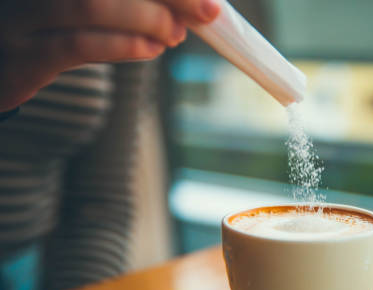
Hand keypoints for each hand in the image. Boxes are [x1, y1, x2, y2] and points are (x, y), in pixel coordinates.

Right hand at [0, 0, 220, 110]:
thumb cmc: (49, 24)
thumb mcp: (80, 2)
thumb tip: (185, 3)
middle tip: (204, 12)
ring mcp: (20, 12)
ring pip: (92, 3)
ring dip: (149, 18)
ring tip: (175, 34)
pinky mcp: (24, 54)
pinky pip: (79, 44)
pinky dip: (124, 45)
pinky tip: (153, 50)